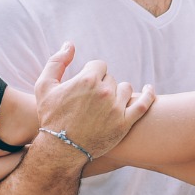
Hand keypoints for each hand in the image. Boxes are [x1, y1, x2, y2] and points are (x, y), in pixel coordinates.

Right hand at [33, 47, 154, 161]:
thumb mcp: (44, 86)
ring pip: (125, 89)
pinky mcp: (125, 123)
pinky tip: (149, 89)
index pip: (100, 65)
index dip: (92, 74)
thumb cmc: (51, 117)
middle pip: (111, 78)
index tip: (86, 86)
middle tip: (91, 101)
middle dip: (102, 85)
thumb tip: (70, 44)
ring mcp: (116, 108)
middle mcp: (104, 92)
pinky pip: (144, 104)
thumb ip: (56, 61)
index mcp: (87, 80)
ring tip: (107, 103)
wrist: (61, 149)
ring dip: (118, 92)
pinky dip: (148, 94)